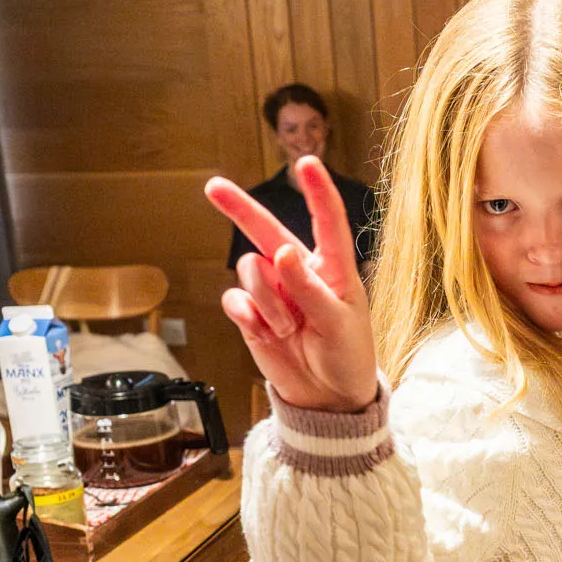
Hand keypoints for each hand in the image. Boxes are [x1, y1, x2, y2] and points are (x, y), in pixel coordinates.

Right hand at [207, 156, 379, 413]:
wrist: (327, 398)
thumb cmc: (347, 355)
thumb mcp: (339, 323)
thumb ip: (311, 288)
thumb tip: (283, 252)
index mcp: (332, 267)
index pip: (326, 222)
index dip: (317, 191)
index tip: (308, 163)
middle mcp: (298, 272)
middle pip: (265, 231)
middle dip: (239, 208)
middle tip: (214, 187)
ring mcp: (273, 292)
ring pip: (251, 272)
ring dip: (267, 301)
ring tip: (289, 329)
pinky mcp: (251, 315)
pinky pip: (235, 301)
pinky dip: (248, 316)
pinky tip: (266, 332)